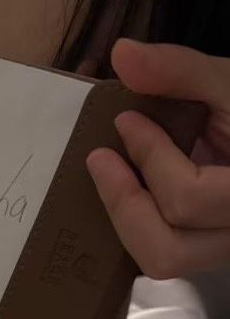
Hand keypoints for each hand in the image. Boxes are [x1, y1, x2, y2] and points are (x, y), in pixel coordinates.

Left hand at [86, 39, 229, 277]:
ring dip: (127, 220)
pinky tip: (131, 192)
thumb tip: (123, 55)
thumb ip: (181, 71)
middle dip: (125, 205)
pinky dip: (140, 226)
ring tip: (115, 177)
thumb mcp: (228, 81)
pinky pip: (162, 257)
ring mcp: (222, 252)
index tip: (125, 122)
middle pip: (168, 251)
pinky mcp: (204, 254)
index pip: (189, 198)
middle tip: (101, 160)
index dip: (150, 158)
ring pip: (162, 264)